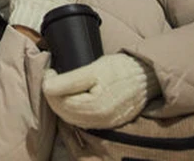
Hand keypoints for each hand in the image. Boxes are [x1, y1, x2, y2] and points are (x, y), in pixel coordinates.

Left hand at [42, 53, 160, 128]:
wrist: (146, 76)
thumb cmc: (121, 69)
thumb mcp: (94, 69)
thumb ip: (69, 80)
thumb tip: (47, 85)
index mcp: (95, 108)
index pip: (59, 102)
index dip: (49, 85)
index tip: (51, 71)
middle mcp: (99, 121)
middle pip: (63, 112)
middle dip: (53, 95)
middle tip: (53, 77)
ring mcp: (104, 124)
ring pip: (71, 118)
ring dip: (61, 103)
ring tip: (61, 86)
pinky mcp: (107, 123)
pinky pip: (82, 120)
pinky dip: (72, 109)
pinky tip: (71, 97)